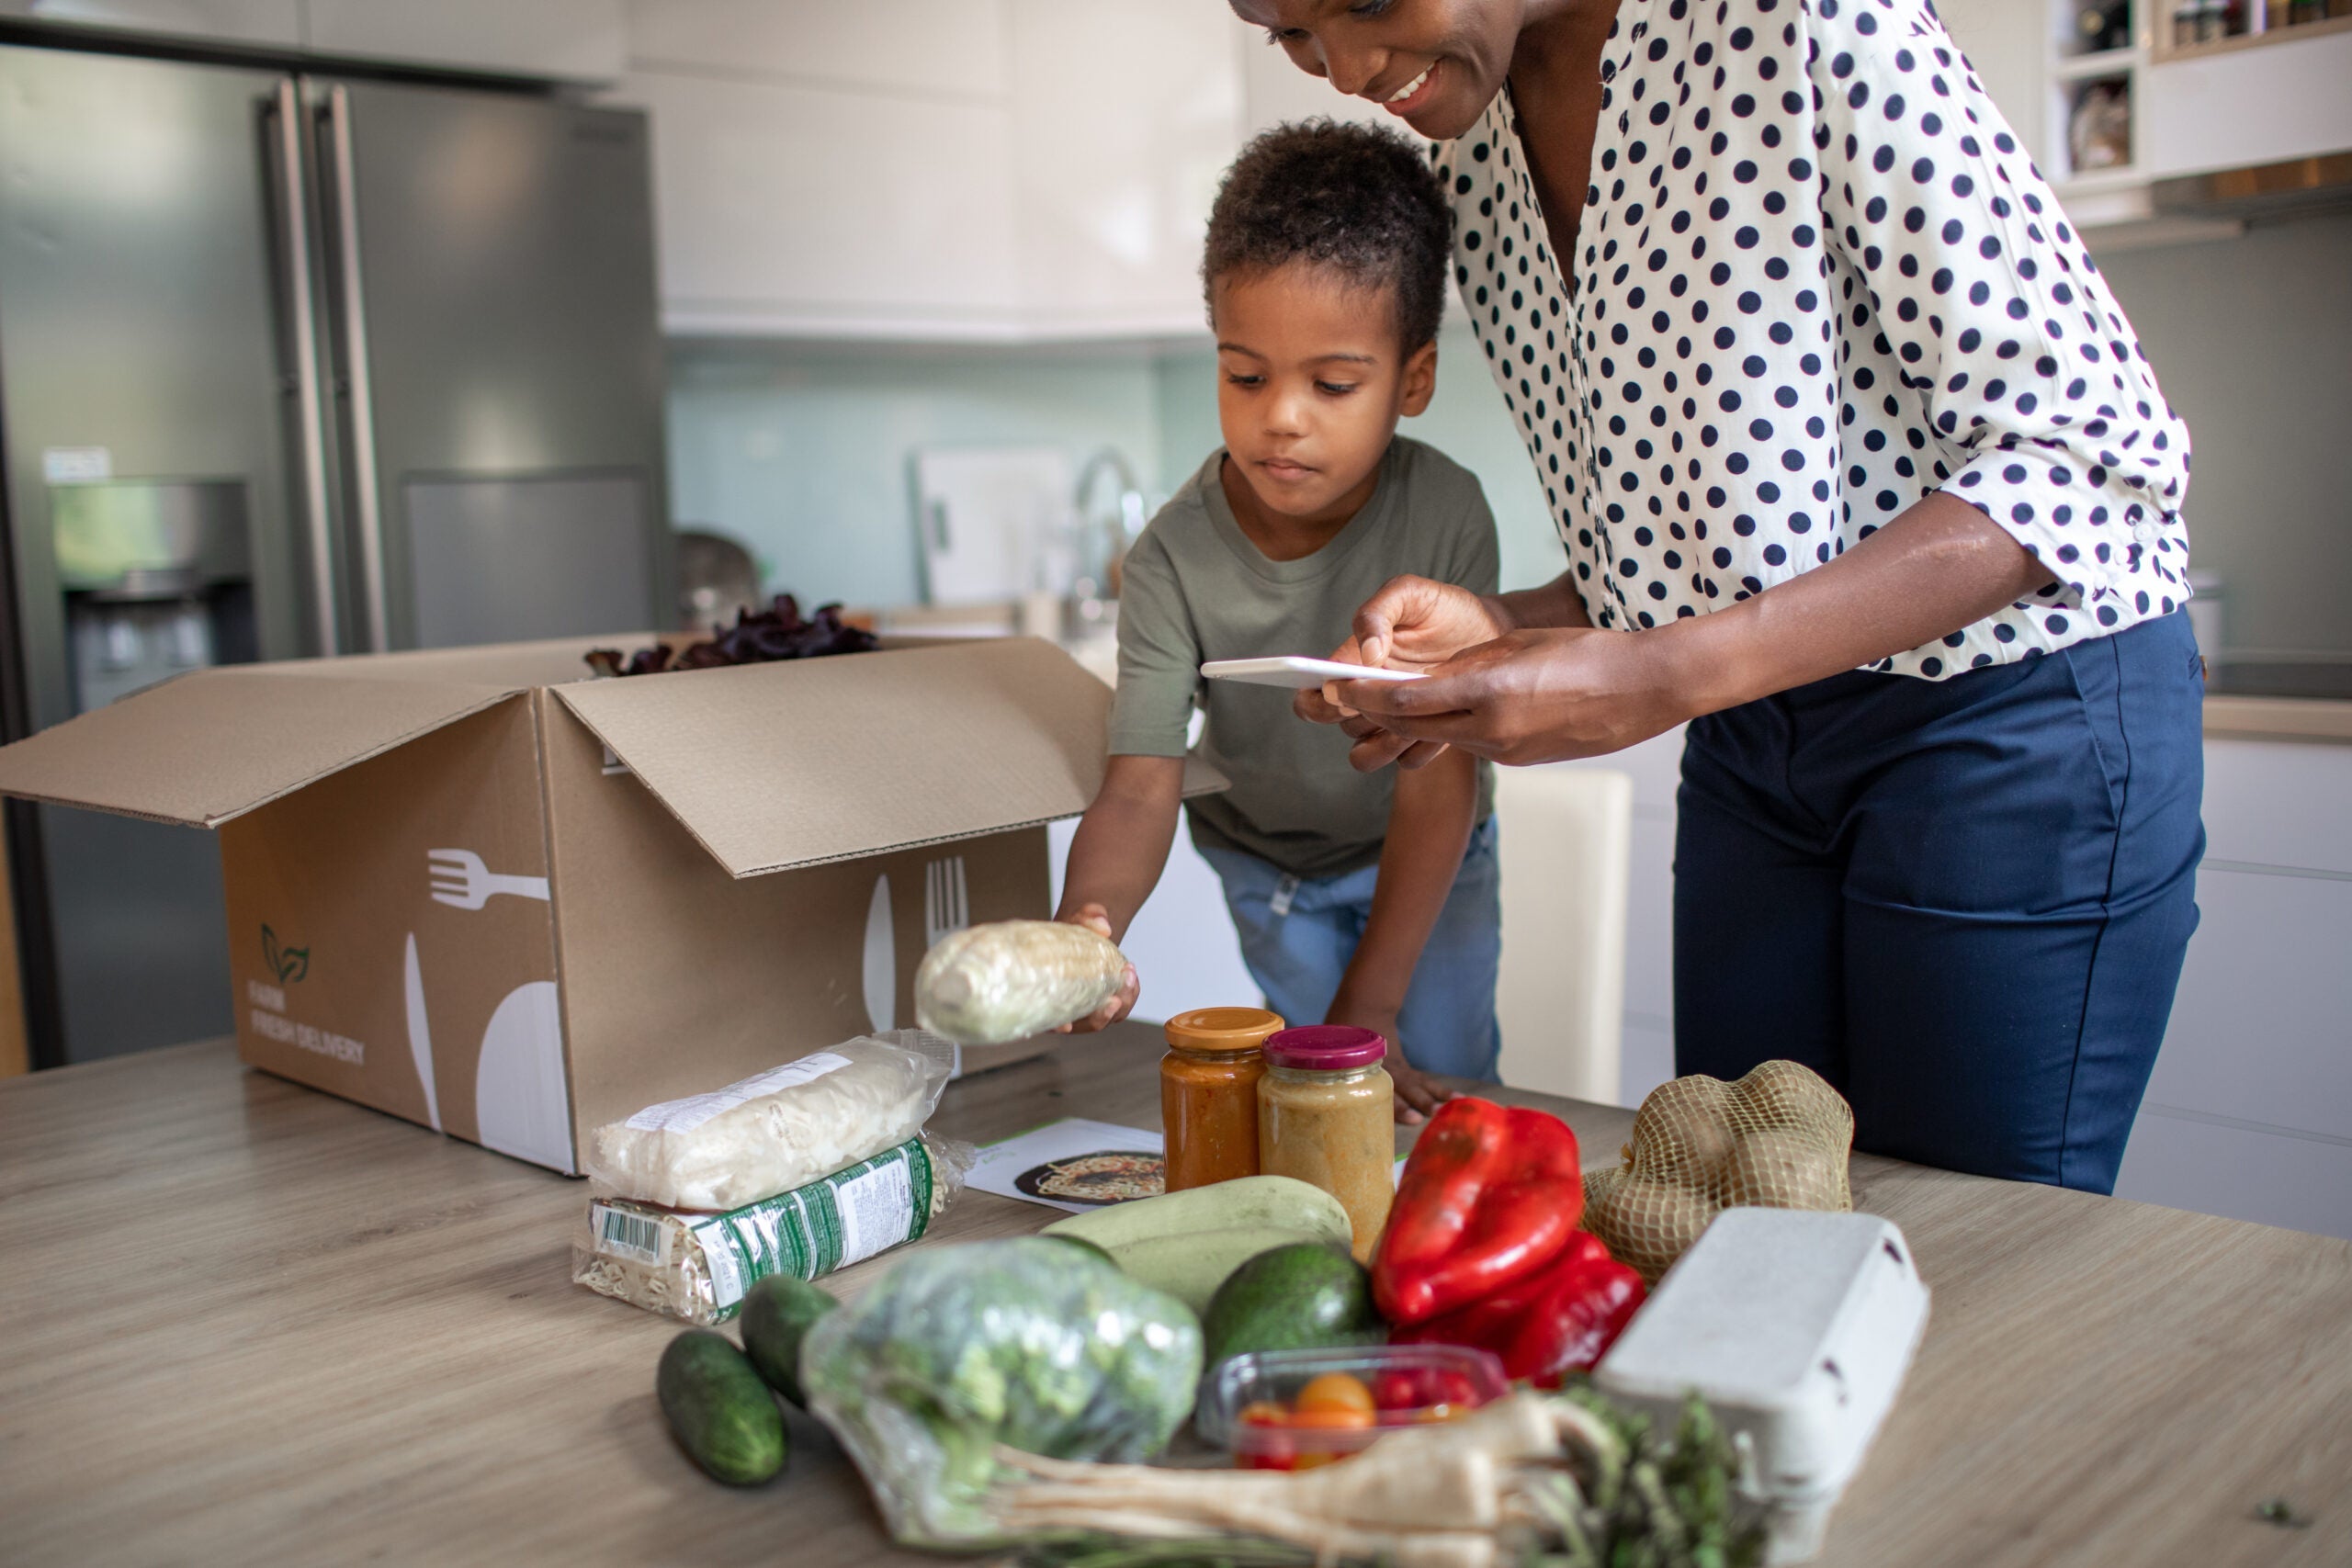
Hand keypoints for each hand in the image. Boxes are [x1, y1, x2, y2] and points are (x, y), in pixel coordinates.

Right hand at [1053, 903, 1138, 1032]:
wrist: (1085, 934)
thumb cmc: (1071, 932)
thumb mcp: (1078, 919)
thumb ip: (1090, 918)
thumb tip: (1105, 927)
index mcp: (1049, 994)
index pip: (1048, 1019)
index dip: (1056, 1025)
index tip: (1065, 1026)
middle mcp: (1067, 1008)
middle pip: (1084, 1025)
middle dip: (1101, 1016)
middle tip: (1113, 1001)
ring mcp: (1089, 1010)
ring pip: (1106, 1018)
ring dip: (1122, 1001)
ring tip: (1129, 975)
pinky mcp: (1107, 1005)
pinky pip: (1121, 1008)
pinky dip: (1129, 994)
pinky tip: (1131, 974)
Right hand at [1293, 576, 1514, 771]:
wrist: (1491, 630)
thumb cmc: (1446, 609)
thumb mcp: (1410, 593)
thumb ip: (1376, 613)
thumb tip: (1366, 655)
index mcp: (1353, 665)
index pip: (1313, 697)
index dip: (1316, 703)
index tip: (1339, 691)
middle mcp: (1370, 697)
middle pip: (1341, 727)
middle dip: (1356, 718)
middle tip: (1384, 699)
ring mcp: (1397, 720)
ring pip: (1368, 754)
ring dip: (1383, 742)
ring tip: (1414, 718)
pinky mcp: (1426, 736)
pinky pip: (1408, 760)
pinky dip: (1417, 749)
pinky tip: (1440, 727)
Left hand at [1326, 999, 1451, 1124]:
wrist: (1363, 1004)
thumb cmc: (1339, 1030)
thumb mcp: (1324, 1044)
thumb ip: (1314, 1062)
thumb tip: (1292, 1078)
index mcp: (1365, 1061)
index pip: (1382, 1084)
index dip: (1397, 1102)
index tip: (1412, 1116)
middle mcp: (1385, 1065)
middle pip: (1403, 1085)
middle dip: (1416, 1101)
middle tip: (1427, 1116)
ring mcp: (1397, 1066)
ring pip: (1417, 1082)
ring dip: (1433, 1096)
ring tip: (1448, 1109)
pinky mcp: (1404, 1067)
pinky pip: (1423, 1080)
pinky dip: (1438, 1090)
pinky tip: (1456, 1099)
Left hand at [1334, 624, 1698, 765]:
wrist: (1641, 690)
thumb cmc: (1586, 654)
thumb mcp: (1518, 646)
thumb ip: (1469, 663)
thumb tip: (1431, 674)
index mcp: (1489, 692)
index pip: (1409, 699)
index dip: (1370, 696)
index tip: (1343, 687)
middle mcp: (1492, 728)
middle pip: (1416, 726)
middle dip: (1380, 714)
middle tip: (1350, 699)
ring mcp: (1506, 750)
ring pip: (1443, 737)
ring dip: (1413, 724)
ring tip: (1387, 705)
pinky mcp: (1519, 760)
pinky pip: (1473, 743)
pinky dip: (1452, 729)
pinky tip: (1447, 714)